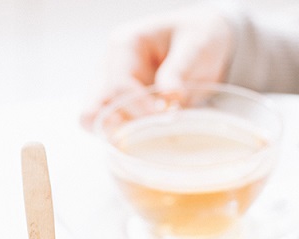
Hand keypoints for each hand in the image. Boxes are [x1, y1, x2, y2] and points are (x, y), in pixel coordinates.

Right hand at [81, 6, 234, 128]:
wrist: (203, 42)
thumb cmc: (197, 36)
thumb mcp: (196, 45)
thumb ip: (180, 71)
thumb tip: (170, 98)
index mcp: (124, 46)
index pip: (118, 85)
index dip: (139, 107)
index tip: (165, 118)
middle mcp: (111, 68)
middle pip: (94, 108)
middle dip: (118, 127)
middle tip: (148, 136)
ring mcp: (113, 89)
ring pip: (98, 123)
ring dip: (121, 136)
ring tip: (150, 140)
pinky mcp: (124, 107)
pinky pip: (115, 130)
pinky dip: (128, 140)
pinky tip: (151, 142)